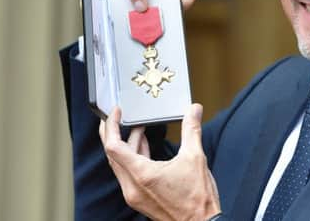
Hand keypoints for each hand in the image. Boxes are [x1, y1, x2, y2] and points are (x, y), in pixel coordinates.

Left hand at [100, 104, 220, 220]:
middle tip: (117, 117)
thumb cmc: (197, 199)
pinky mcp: (140, 199)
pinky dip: (133, 158)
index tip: (116, 113)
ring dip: (127, 145)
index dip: (112, 126)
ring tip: (139, 129)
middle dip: (114, 133)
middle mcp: (132, 187)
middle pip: (113, 155)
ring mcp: (135, 195)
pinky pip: (129, 174)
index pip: (114, 146)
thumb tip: (194, 110)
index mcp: (142, 175)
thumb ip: (192, 130)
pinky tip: (144, 148)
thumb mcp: (195, 158)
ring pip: (121, 165)